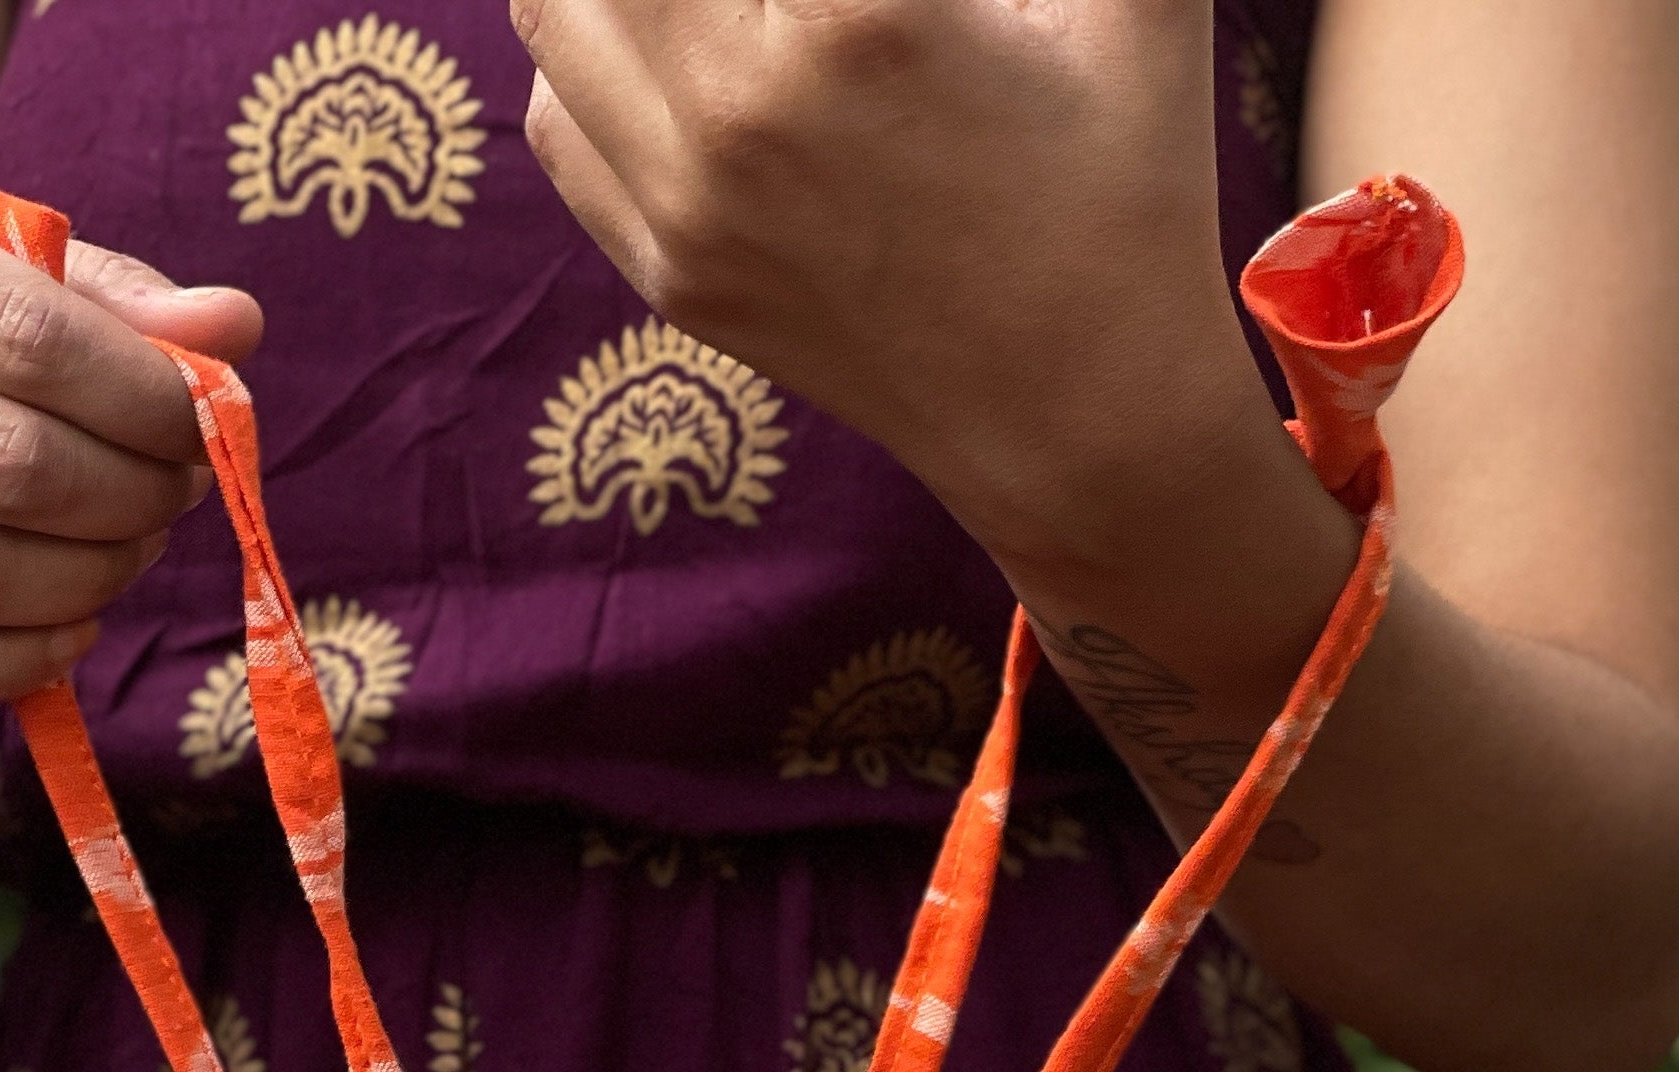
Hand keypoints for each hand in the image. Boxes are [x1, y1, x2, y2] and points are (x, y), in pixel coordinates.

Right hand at [0, 165, 263, 708]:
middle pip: (6, 468)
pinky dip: (14, 664)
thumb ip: (99, 295)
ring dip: (84, 586)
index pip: (31, 337)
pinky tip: (64, 629)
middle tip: (168, 500)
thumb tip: (235, 330)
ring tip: (120, 557)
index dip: (149, 403)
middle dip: (129, 500)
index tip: (195, 428)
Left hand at [512, 0, 1295, 570]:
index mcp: (852, 21)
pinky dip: (585, 55)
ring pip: (551, 5)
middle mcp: (738, 110)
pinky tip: (667, 37)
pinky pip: (557, 122)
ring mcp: (689, 207)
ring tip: (702, 0)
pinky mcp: (673, 276)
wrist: (1083, 422)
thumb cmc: (1127, 183)